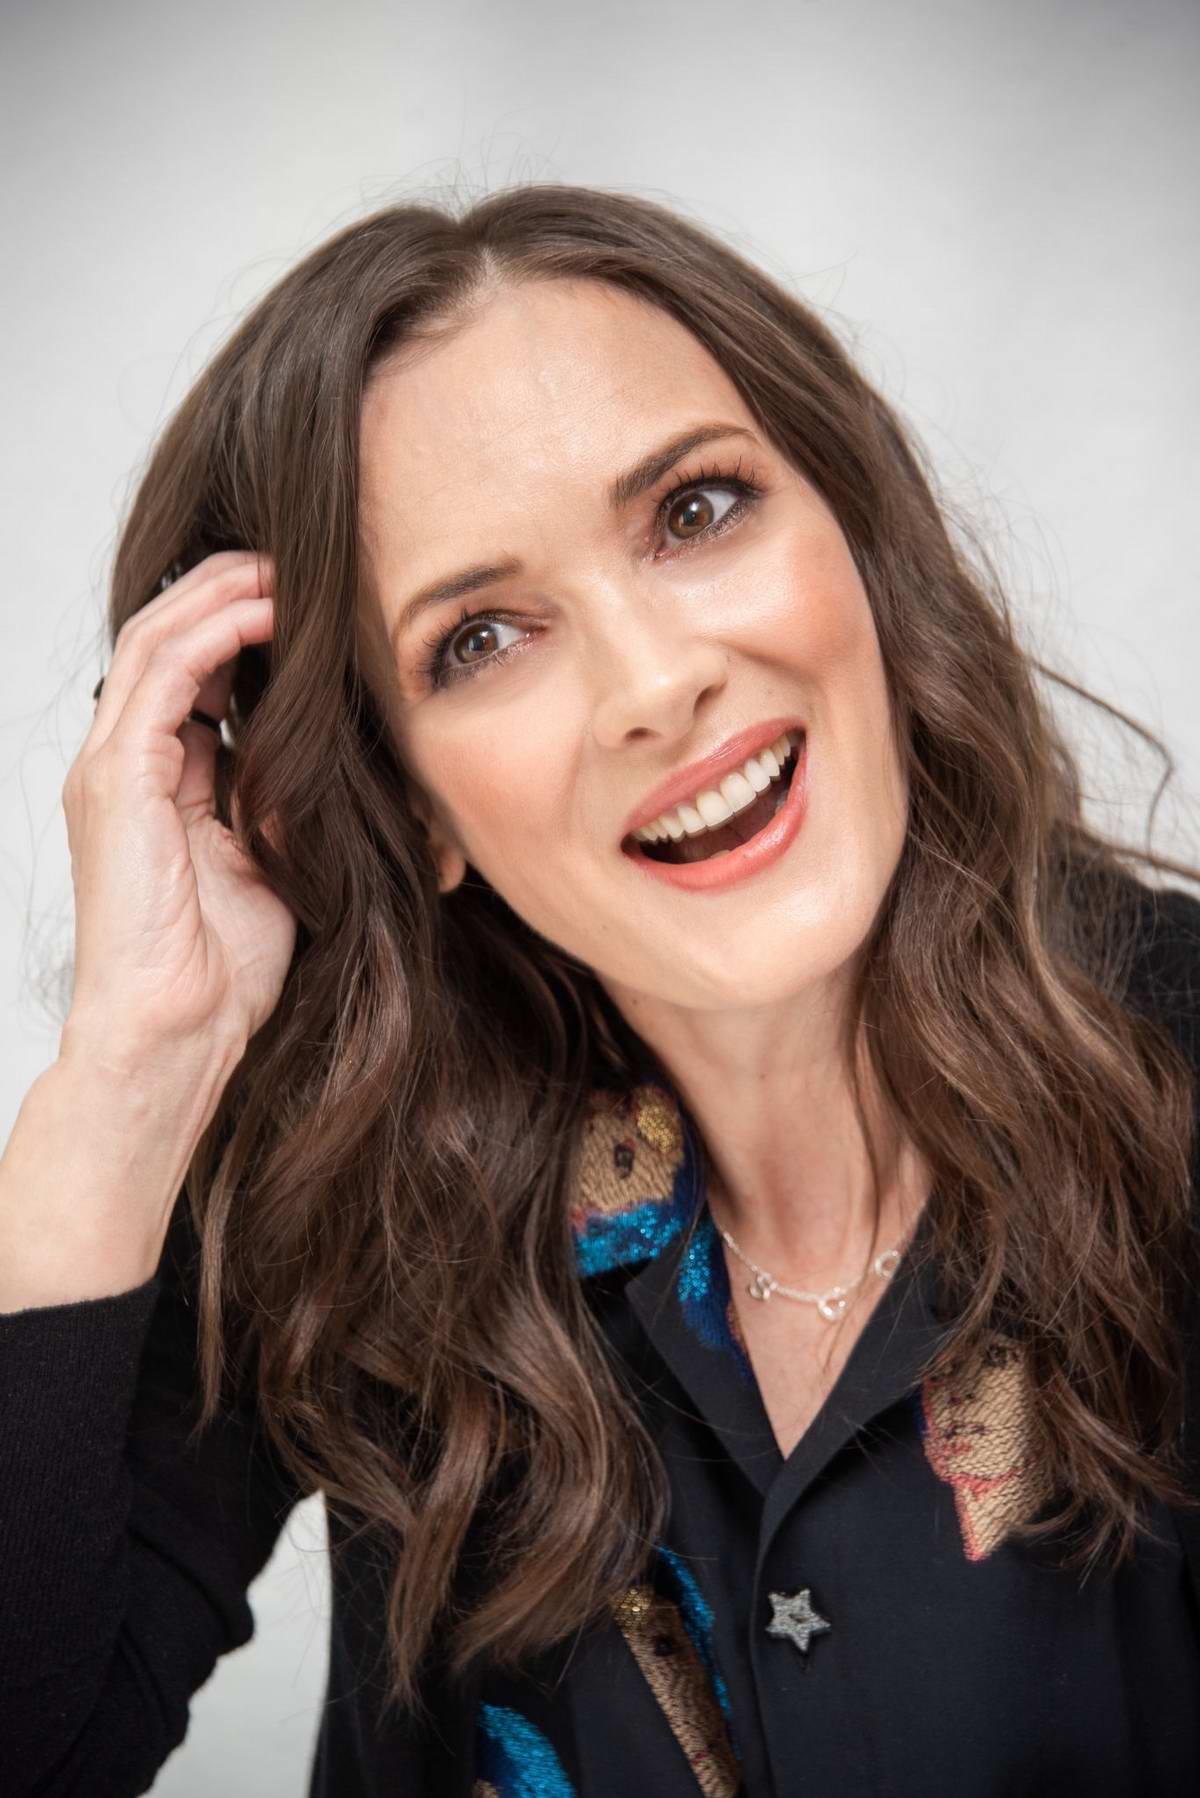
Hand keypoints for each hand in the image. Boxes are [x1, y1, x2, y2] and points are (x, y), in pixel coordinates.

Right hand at [60, 551, 295, 1080]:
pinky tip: (265, 614)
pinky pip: (160, 677)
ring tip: (284, 568)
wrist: (178, 1031)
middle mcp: (121, 763)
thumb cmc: (221, 969)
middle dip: (227, 588)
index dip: (240, 624)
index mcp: (153, 781)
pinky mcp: (116, 780)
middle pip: (164, 638)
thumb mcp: (269, 860)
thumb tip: (318, 751)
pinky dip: (213, 633)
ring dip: (222, 594)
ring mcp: (110, 768)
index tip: (306, 602)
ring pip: (156, 639)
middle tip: (295, 560)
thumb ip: (276, 798)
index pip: (186, 671)